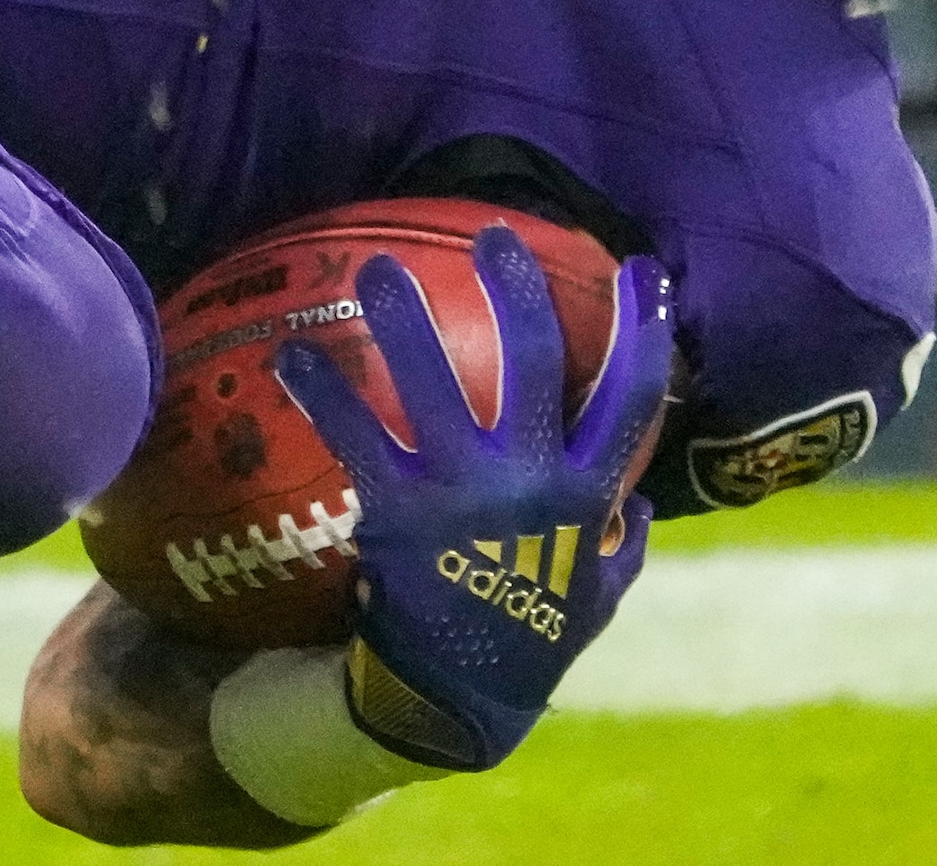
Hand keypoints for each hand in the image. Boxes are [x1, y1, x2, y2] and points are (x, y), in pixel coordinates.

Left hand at [271, 231, 672, 774]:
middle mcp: (532, 481)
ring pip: (438, 381)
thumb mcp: (597, 601)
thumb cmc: (528, 642)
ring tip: (378, 266)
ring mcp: (464, 491)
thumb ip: (625, 549)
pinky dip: (321, 389)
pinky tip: (290, 353)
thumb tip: (645, 504)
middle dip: (516, 289)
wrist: (454, 702)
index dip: (644, 329)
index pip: (633, 399)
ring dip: (405, 316)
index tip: (640, 268)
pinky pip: (357, 433)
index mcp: (588, 497)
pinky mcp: (400, 509)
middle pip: (536, 362)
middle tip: (493, 235)